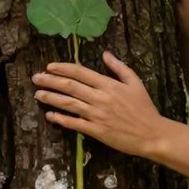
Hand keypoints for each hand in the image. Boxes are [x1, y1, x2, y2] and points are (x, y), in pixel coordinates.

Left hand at [32, 51, 162, 157]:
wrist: (152, 134)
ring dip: (51, 98)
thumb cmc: (144, 108)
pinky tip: (50, 115)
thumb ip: (119, 67)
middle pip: (70, 86)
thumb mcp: (135, 82)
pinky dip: (60, 119)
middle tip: (36, 78)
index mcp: (108, 84)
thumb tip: (105, 54)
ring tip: (38, 95)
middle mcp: (100, 98)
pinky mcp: (96, 131)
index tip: (49, 67)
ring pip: (68, 103)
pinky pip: (74, 123)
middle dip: (50, 81)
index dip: (63, 68)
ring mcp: (96, 115)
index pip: (80, 73)